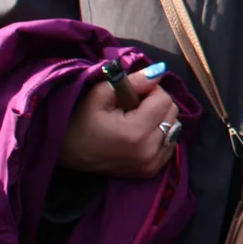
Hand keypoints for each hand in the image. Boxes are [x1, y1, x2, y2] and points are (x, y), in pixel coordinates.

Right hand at [59, 70, 179, 177]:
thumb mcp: (101, 94)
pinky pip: (170, 145)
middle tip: (133, 106)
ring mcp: (151, 164)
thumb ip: (133, 81)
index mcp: (136, 132)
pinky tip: (141, 133)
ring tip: (137, 119)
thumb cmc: (81, 120)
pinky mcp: (150, 172)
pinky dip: (161, 135)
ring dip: (160, 119)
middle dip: (156, 104)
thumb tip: (159, 71)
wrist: (67, 153)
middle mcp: (148, 151)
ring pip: (174, 128)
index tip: (133, 93)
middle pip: (172, 113)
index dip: (150, 90)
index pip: (164, 100)